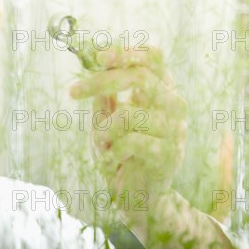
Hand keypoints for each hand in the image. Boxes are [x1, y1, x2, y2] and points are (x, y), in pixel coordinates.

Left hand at [69, 45, 186, 217]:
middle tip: (73, 92)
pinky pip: (130, 141)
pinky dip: (110, 152)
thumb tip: (98, 63)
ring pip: (129, 114)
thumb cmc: (120, 154)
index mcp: (162, 91)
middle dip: (101, 82)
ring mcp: (175, 130)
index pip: (154, 57)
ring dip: (103, 130)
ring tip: (101, 145)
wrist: (137, 197)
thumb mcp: (106, 120)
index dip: (127, 52)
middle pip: (140, 77)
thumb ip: (106, 96)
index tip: (97, 57)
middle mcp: (174, 106)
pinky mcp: (169, 154)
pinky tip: (111, 161)